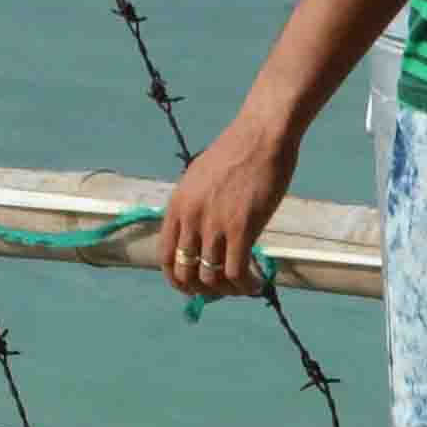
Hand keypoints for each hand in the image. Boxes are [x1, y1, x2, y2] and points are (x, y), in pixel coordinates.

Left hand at [161, 120, 301, 300]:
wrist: (261, 135)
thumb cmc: (236, 154)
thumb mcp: (199, 180)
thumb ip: (194, 209)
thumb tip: (199, 240)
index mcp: (176, 206)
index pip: (165, 256)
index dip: (177, 279)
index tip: (191, 286)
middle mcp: (190, 218)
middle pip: (185, 272)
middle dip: (201, 290)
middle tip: (220, 291)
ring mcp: (214, 224)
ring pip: (211, 277)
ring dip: (228, 290)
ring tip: (242, 287)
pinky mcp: (241, 228)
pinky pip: (236, 272)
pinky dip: (244, 286)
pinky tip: (255, 285)